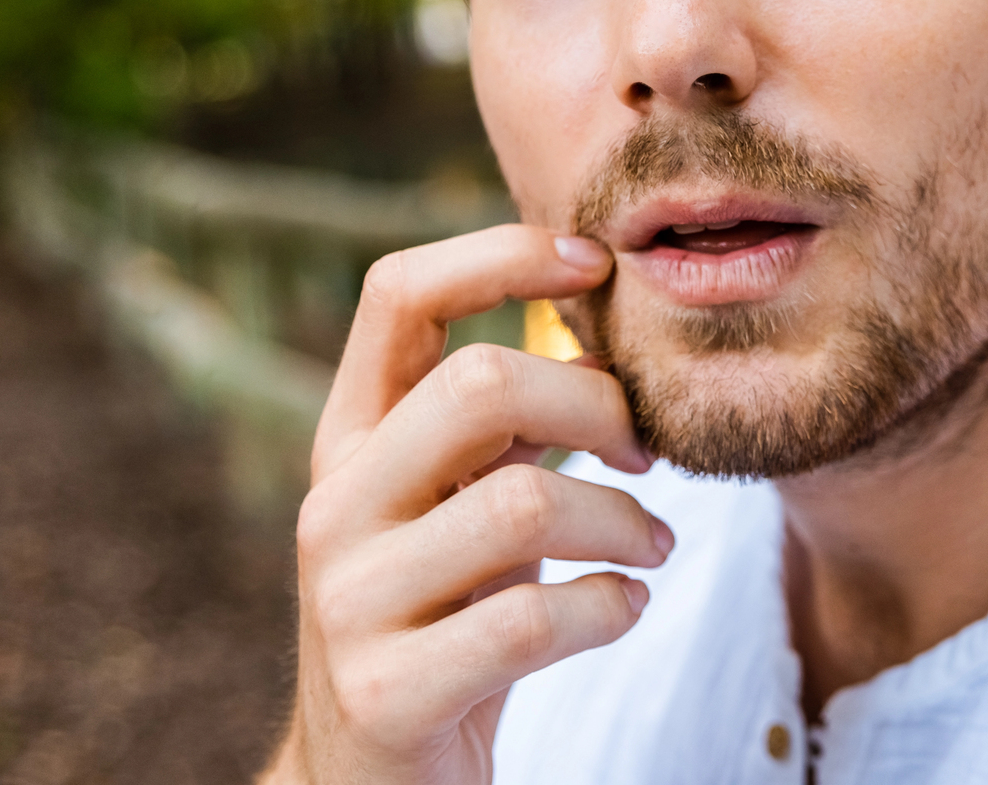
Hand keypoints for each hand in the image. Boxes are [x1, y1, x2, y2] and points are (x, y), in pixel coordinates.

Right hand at [261, 225, 671, 783]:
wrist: (376, 784)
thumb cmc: (447, 615)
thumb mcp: (461, 503)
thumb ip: (504, 422)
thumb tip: (598, 321)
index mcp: (349, 440)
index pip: (399, 295)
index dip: (501, 255)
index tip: (595, 264)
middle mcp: (332, 506)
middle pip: (480, 386)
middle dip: (597, 406)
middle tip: (646, 453)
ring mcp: (349, 602)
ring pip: (524, 505)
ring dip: (624, 523)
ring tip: (654, 545)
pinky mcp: (386, 693)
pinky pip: (533, 619)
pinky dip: (612, 606)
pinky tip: (625, 607)